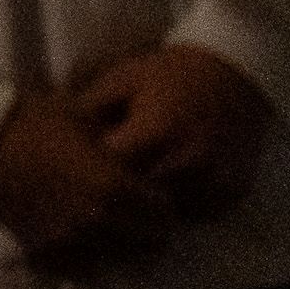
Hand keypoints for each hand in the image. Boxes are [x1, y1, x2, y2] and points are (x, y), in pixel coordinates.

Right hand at [0, 86, 181, 273]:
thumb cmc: (31, 118)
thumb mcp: (84, 116)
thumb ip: (117, 141)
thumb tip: (139, 152)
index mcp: (114, 188)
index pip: (164, 214)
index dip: (165, 204)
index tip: (156, 194)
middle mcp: (98, 222)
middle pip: (148, 245)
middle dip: (151, 231)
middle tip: (142, 216)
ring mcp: (69, 240)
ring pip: (116, 261)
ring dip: (121, 248)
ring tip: (114, 230)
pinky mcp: (42, 249)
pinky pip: (79, 267)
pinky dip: (88, 258)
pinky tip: (83, 241)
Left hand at [69, 43, 276, 221]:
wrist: (237, 73)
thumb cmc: (170, 73)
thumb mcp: (123, 79)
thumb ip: (90, 110)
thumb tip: (52, 135)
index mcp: (157, 131)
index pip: (113, 173)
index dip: (93, 176)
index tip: (78, 173)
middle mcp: (190, 162)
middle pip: (140, 200)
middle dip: (118, 197)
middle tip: (100, 188)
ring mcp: (216, 181)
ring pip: (169, 214)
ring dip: (149, 207)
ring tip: (130, 192)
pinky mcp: (234, 194)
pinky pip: (197, 215)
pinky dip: (179, 207)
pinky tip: (165, 190)